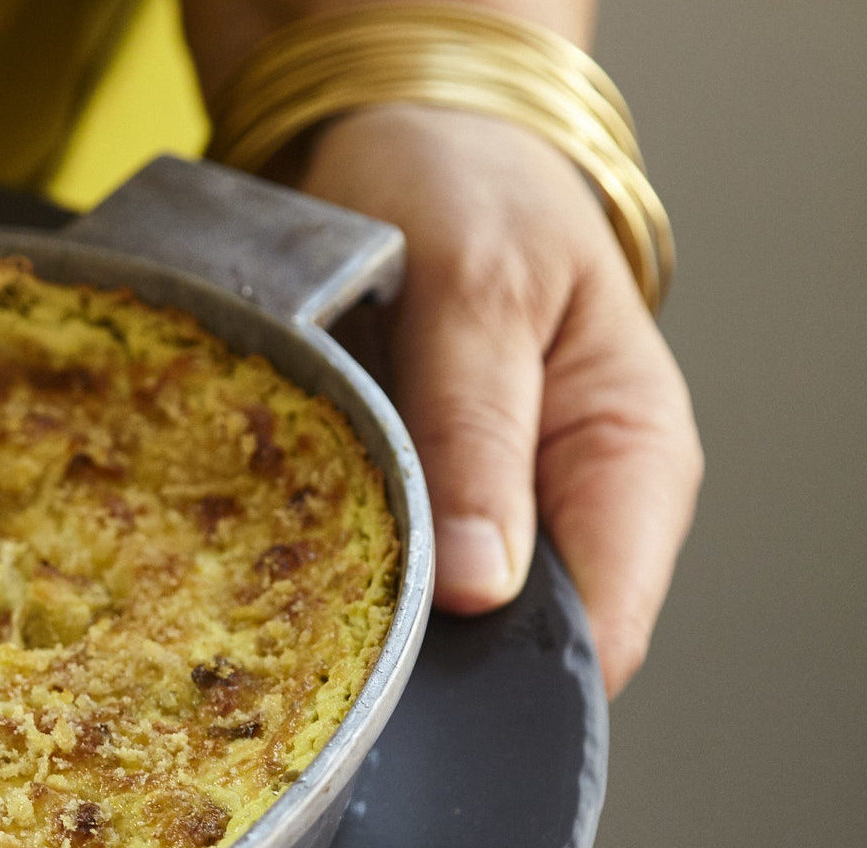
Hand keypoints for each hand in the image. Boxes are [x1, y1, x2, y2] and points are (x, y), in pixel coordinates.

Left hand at [296, 103, 701, 693]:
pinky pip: (364, 572)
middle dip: (409, 653)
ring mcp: (481, 516)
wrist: (410, 140)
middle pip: (500, 647)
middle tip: (296, 639)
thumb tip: (479, 586)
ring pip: (424, 620)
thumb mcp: (478, 288)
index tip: (398, 672)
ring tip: (260, 595)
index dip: (503, 676)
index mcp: (627, 467)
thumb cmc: (470, 192)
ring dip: (346, 615)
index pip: (598, 635)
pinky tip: (251, 561)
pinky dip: (310, 571)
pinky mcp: (406, 507)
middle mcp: (562, 511)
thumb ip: (474, 431)